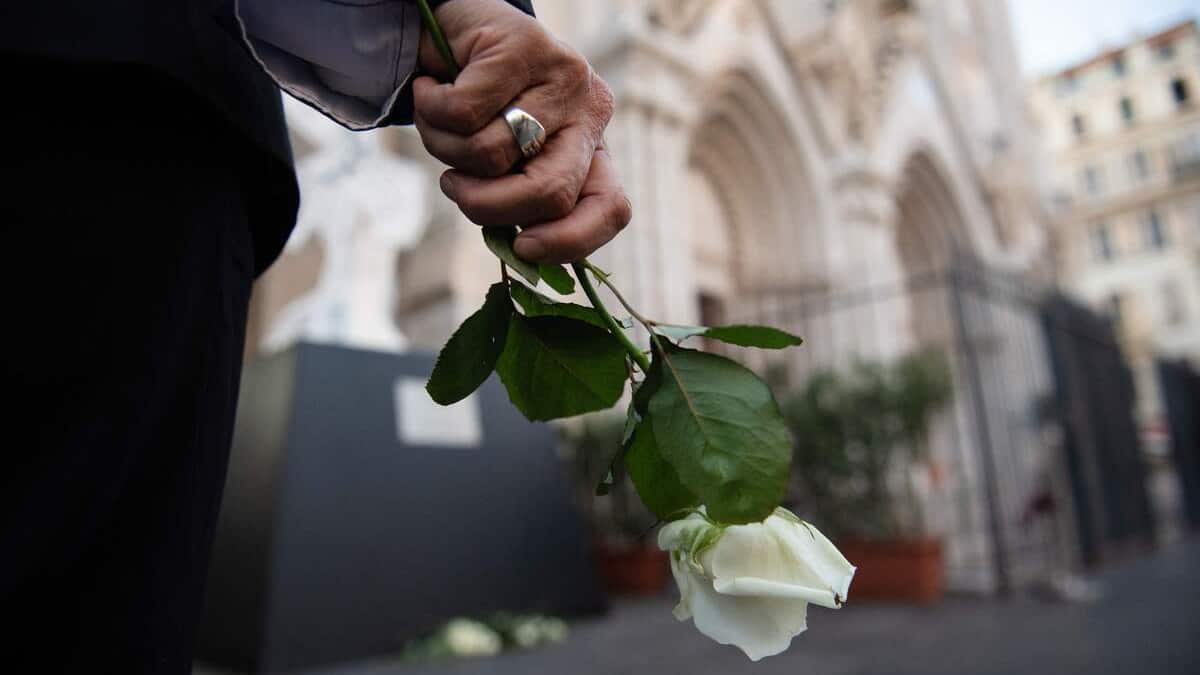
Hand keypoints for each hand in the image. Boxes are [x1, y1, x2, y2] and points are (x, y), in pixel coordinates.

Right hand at [413, 0, 629, 263]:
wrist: (453, 27)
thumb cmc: (478, 108)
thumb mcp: (504, 160)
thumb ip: (516, 197)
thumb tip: (519, 252)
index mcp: (593, 148)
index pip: (612, 207)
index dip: (571, 242)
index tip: (523, 248)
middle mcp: (591, 112)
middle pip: (551, 193)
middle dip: (489, 206)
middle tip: (454, 187)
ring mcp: (564, 76)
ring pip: (493, 155)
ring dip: (445, 150)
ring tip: (439, 123)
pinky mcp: (525, 45)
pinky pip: (463, 113)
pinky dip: (430, 109)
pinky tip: (430, 88)